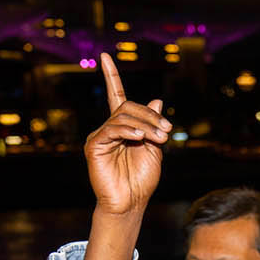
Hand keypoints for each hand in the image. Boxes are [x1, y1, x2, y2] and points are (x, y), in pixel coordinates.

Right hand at [84, 53, 172, 217]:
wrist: (131, 203)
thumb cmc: (142, 180)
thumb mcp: (154, 149)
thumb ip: (154, 125)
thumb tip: (156, 100)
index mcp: (123, 127)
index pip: (116, 96)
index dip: (111, 76)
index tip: (105, 56)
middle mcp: (109, 129)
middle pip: (128, 107)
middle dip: (150, 117)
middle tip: (166, 133)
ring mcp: (100, 136)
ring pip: (123, 117)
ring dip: (145, 126)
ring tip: (159, 139)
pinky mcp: (94, 146)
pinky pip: (111, 130)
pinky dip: (128, 131)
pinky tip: (140, 138)